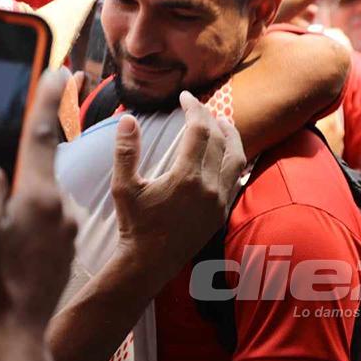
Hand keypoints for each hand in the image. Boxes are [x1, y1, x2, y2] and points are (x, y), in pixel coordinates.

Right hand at [0, 70, 77, 338]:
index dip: (47, 98)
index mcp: (38, 197)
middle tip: (17, 122)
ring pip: (40, 192)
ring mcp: (66, 230)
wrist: (14, 342)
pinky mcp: (63, 250)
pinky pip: (43, 217)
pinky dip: (26, 212)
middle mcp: (61, 208)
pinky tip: (3, 230)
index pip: (43, 134)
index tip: (59, 68)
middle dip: (31, 139)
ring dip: (22, 185)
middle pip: (42, 160)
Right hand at [111, 92, 246, 278]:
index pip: (199, 129)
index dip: (194, 108)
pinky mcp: (222, 212)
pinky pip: (236, 178)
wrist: (149, 263)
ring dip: (231, 136)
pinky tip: (225, 154)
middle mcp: (209, 187)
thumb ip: (126, 151)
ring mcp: (219, 200)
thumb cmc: (135, 224)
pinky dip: (233, 159)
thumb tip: (128, 119)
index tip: (184, 97)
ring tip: (221, 123)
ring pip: (237, 158)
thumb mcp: (123, 187)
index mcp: (186, 177)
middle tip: (199, 107)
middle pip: (221, 139)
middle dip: (211, 117)